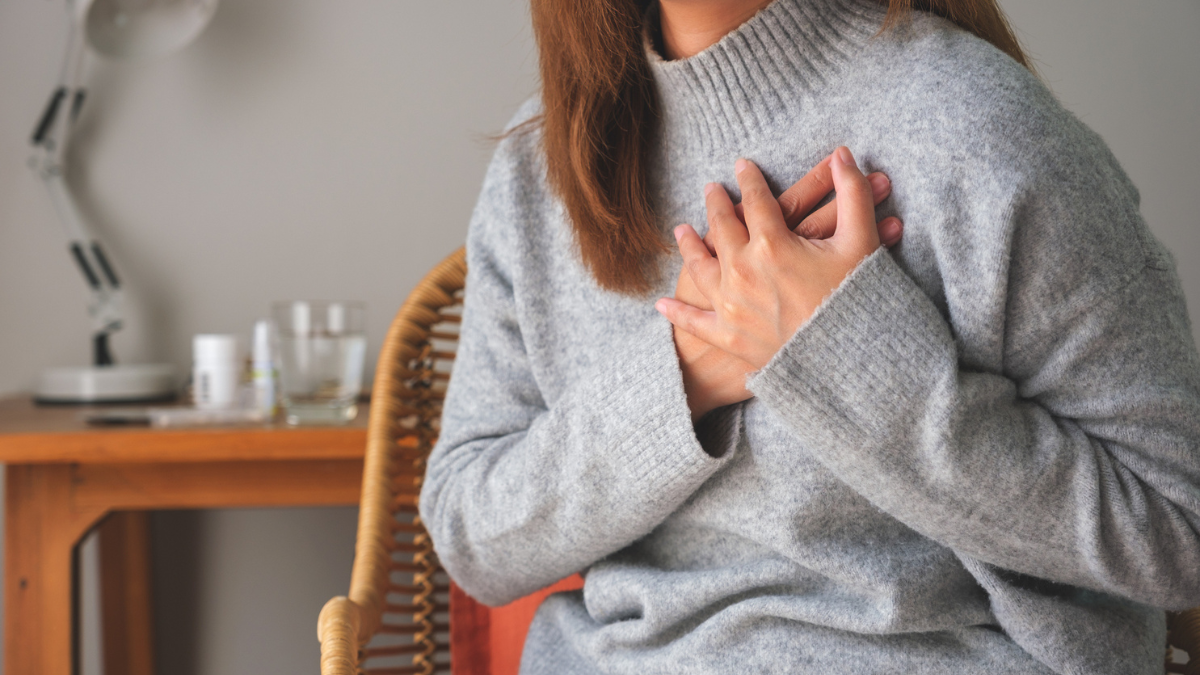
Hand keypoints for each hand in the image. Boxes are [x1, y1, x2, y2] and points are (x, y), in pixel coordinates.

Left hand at [670, 149, 901, 419]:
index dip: (749, 179)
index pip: (755, 200)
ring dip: (689, 246)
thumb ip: (852, 193)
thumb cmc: (857, 301)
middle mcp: (742, 269)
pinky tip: (662, 304)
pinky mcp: (728, 337)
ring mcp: (731, 304)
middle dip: (715, 204)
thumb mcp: (862, 242)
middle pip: (722, 227)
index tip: (742, 166)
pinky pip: (695, 322)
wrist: (849, 363)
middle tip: (710, 189)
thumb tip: (843, 153)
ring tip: (681, 230)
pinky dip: (678, 312)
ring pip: (701, 266)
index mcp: (771, 243)